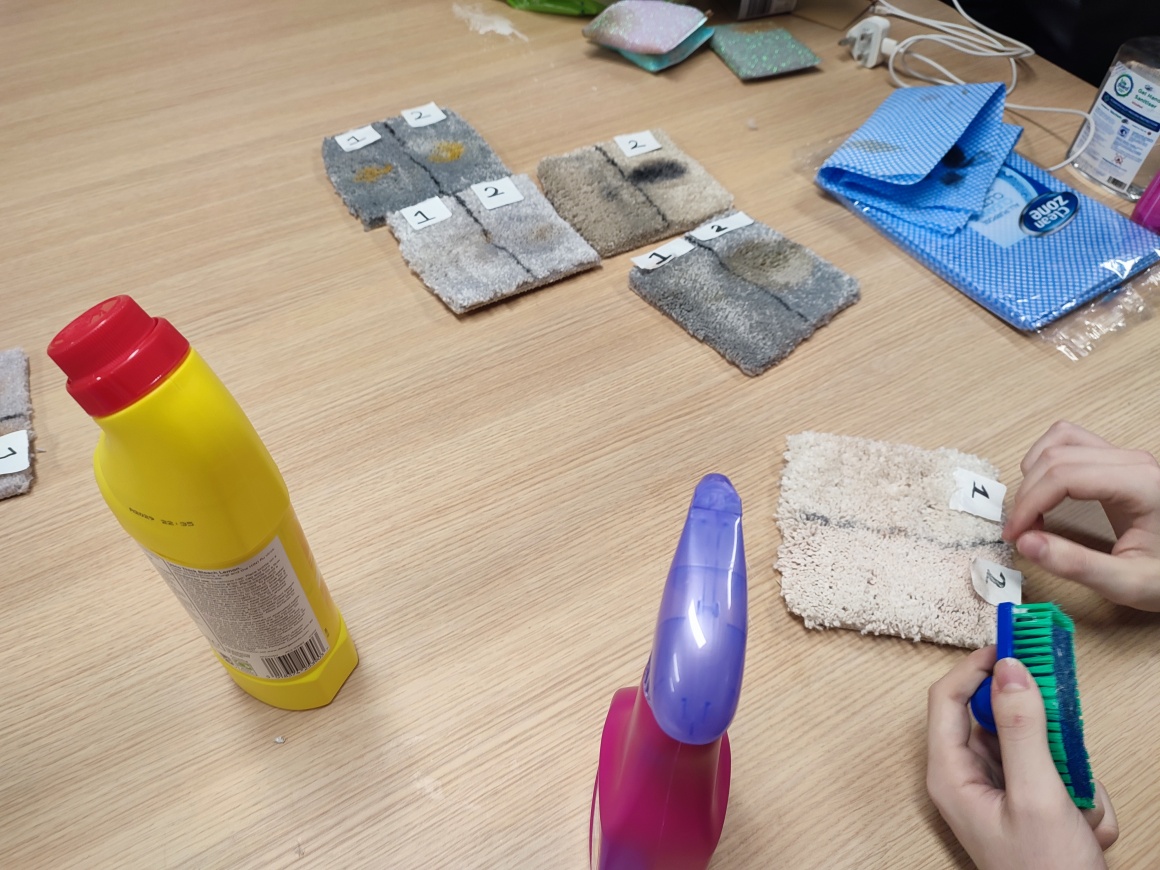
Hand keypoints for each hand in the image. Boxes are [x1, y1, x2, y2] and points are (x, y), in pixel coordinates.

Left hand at [927, 647, 1117, 869]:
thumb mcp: (1038, 796)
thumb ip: (1023, 728)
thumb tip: (1008, 669)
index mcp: (950, 773)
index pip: (947, 696)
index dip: (976, 665)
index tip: (1012, 643)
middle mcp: (966, 777)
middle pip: (995, 715)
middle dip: (1042, 730)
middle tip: (1066, 735)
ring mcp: (997, 789)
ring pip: (1034, 744)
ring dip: (1069, 771)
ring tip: (1079, 811)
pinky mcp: (1025, 801)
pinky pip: (1053, 771)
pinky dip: (1078, 794)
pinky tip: (1084, 827)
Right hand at [1002, 420, 1159, 609]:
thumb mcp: (1128, 582)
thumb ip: (1078, 565)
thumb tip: (1026, 543)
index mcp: (1141, 485)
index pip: (1064, 476)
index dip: (1029, 504)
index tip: (1015, 535)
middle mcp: (1133, 461)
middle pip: (1057, 457)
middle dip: (1028, 494)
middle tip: (1021, 532)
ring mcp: (1125, 457)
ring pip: (1060, 440)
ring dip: (1034, 473)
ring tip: (1032, 510)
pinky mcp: (1117, 461)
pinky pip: (1071, 442)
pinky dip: (1047, 462)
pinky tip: (1046, 492)